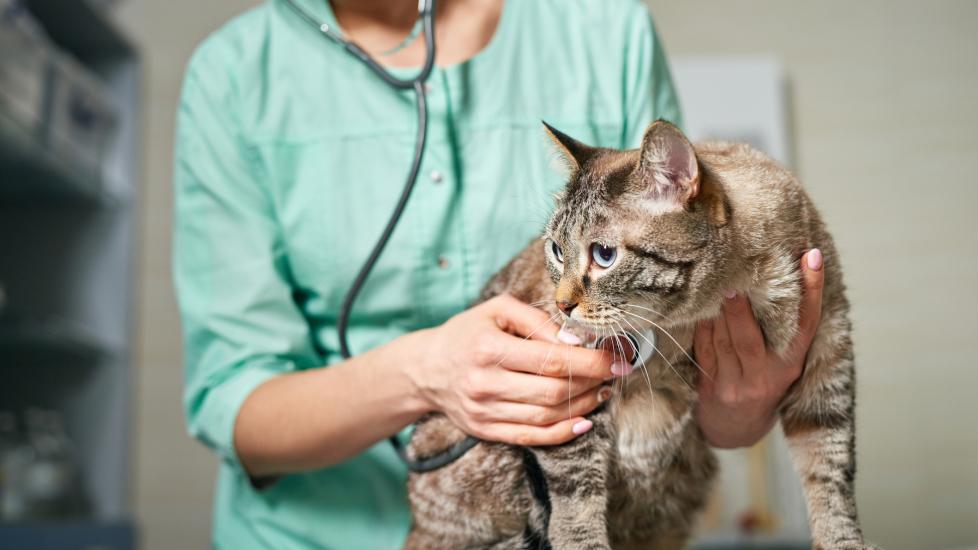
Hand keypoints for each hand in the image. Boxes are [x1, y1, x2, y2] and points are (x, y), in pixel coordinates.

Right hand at [406, 294, 623, 445]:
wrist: (426, 369)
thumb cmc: (467, 333)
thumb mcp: (497, 310)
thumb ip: (537, 320)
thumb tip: (576, 341)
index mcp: (488, 348)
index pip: (552, 359)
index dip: (592, 361)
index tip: (618, 358)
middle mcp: (485, 383)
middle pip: (553, 390)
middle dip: (593, 383)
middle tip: (614, 373)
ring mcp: (485, 412)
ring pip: (547, 416)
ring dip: (583, 405)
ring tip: (602, 391)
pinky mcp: (486, 430)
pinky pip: (532, 438)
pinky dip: (562, 432)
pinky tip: (583, 421)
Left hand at [693, 249, 824, 447]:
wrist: (736, 428)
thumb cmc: (762, 381)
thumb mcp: (782, 360)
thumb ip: (783, 327)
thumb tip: (786, 268)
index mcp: (791, 363)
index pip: (806, 323)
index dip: (811, 290)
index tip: (811, 256)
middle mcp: (767, 376)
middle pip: (752, 339)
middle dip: (741, 310)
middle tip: (734, 281)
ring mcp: (738, 385)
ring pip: (724, 344)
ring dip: (716, 314)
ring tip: (712, 285)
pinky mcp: (713, 388)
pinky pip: (705, 351)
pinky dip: (701, 328)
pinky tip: (697, 309)